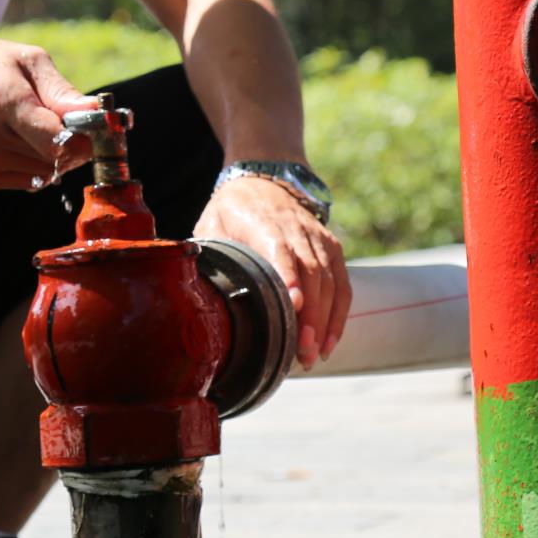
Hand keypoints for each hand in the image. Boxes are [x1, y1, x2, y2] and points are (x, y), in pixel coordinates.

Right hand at [0, 35, 97, 190]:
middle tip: (63, 122)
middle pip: (56, 158)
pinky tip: (19, 140)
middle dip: (72, 145)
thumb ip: (61, 91)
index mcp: (4, 101)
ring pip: (46, 173)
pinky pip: (29, 181)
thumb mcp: (25, 60)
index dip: (83, 139)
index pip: (57, 140)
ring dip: (54, 155)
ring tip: (35, 127)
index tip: (90, 128)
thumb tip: (95, 113)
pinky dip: (35, 164)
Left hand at [194, 174, 348, 368]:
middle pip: (311, 274)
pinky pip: (342, 284)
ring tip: (314, 355)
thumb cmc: (232, 212)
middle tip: (302, 353)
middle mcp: (297, 230)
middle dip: (310, 316)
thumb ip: (208, 254)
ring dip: (325, 322)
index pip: (280, 251)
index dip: (289, 278)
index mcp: (263, 223)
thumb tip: (195, 293)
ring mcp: (319, 239)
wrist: (265, 181)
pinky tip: (328, 341)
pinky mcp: (332, 249)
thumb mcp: (212, 224)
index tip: (294, 306)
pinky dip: (339, 314)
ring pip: (330, 282)